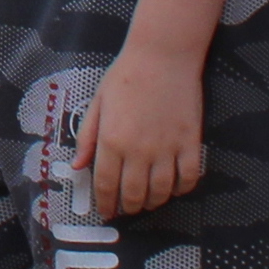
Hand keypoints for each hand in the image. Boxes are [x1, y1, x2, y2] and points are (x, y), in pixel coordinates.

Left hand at [80, 44, 206, 221]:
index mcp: (112, 141)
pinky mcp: (190, 143)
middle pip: (134, 194)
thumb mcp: (97, 103)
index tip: (106, 212)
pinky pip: (188, 178)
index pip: (106, 185)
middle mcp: (139, 151)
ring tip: (148, 202)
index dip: (106, 204)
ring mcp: (167, 149)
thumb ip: (87, 137)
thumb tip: (78, 166)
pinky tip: (174, 188)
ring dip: (153, 202)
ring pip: (161, 191)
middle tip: (127, 209)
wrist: (163, 56)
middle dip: (129, 207)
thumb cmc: (125, 76)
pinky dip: (181, 189)